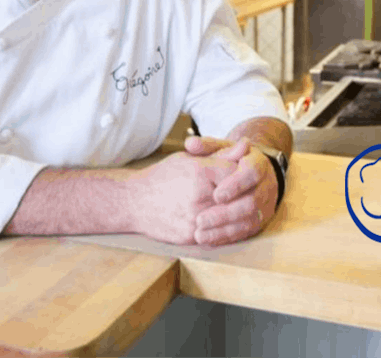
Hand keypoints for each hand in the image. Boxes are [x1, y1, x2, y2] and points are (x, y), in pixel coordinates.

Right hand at [127, 151, 242, 245]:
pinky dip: (220, 228)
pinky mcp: (191, 236)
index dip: (239, 173)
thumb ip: (220, 154)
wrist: (134, 202)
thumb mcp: (191, 158)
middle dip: (239, 195)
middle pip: (236, 197)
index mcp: (200, 171)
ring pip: (228, 218)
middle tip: (239, 194)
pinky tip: (219, 222)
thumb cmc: (163, 176)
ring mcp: (195, 218)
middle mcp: (199, 195)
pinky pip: (216, 234)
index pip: (236, 172)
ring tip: (229, 207)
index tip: (238, 174)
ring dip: (233, 214)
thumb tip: (246, 145)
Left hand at [184, 136, 278, 245]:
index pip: (252, 173)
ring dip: (224, 229)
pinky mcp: (260, 220)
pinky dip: (226, 237)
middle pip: (251, 202)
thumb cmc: (231, 159)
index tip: (216, 195)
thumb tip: (190, 143)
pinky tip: (208, 240)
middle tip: (200, 219)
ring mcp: (265, 205)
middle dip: (225, 213)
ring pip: (249, 221)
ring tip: (200, 234)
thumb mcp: (221, 148)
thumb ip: (206, 145)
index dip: (235, 185)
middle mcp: (266, 185)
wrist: (251, 172)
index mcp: (258, 163)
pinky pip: (245, 232)